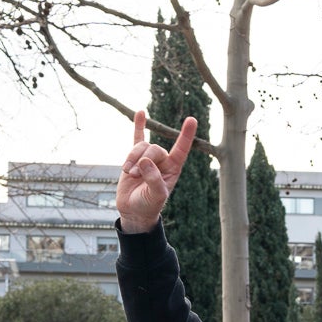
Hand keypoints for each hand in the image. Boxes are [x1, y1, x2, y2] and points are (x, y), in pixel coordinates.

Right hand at [117, 109, 198, 234]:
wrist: (134, 209)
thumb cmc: (149, 204)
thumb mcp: (156, 196)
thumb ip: (154, 179)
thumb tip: (145, 161)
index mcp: (173, 168)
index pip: (182, 149)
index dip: (186, 135)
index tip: (192, 119)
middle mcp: (163, 160)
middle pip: (154, 148)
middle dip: (142, 161)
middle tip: (135, 176)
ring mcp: (149, 156)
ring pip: (140, 146)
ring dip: (132, 159)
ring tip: (129, 173)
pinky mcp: (135, 157)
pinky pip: (137, 137)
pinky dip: (139, 125)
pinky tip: (140, 112)